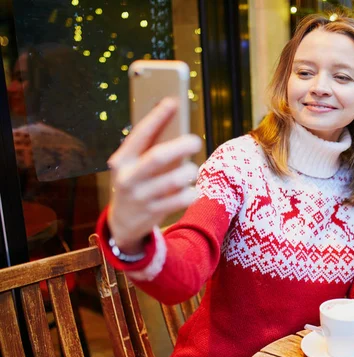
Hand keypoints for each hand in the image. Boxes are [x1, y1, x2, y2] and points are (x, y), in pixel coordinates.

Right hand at [107, 98, 201, 252]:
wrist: (122, 222)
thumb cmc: (136, 181)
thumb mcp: (134, 165)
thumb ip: (151, 147)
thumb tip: (177, 123)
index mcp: (122, 160)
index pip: (140, 134)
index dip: (157, 117)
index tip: (173, 101)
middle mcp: (128, 178)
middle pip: (157, 157)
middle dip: (180, 146)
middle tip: (195, 140)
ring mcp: (141, 197)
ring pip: (173, 180)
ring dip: (188, 171)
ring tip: (190, 169)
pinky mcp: (153, 213)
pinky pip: (181, 199)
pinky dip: (191, 192)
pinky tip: (191, 189)